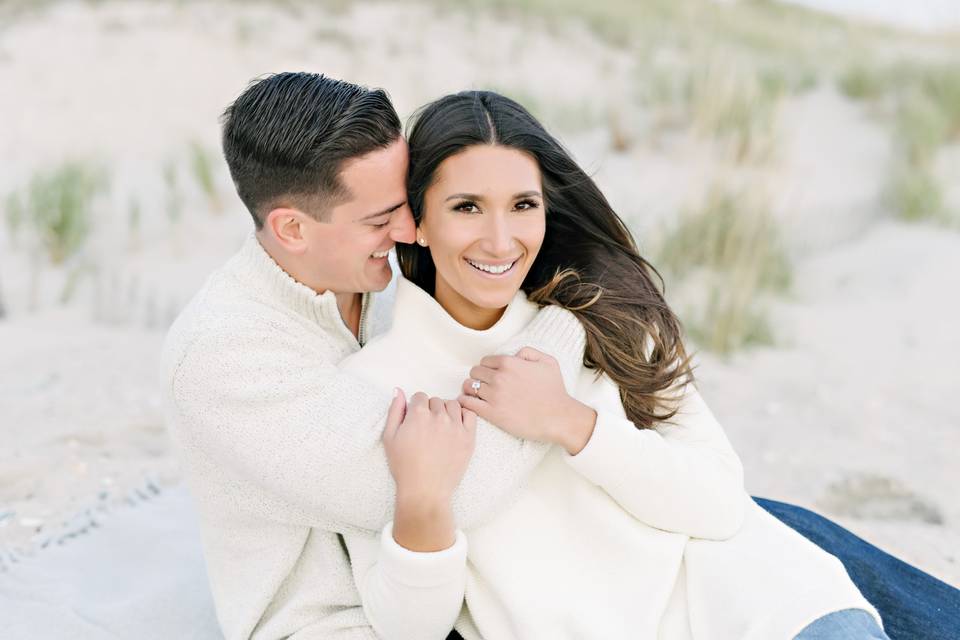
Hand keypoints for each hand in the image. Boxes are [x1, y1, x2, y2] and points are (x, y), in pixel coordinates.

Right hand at [383, 390, 475, 504]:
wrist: (425, 490)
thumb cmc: (404, 466)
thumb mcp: (389, 438)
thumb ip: (394, 411)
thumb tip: (398, 391)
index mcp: (418, 414)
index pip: (420, 396)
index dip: (416, 408)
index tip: (416, 421)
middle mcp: (438, 417)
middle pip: (436, 400)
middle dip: (430, 410)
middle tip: (427, 428)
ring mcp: (456, 426)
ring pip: (453, 405)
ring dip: (446, 411)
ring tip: (441, 427)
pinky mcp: (469, 437)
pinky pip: (471, 415)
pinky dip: (464, 416)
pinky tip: (456, 426)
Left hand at [458, 347, 596, 453]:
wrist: (558, 417)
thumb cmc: (555, 391)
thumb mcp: (548, 362)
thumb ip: (529, 352)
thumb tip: (515, 355)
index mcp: (509, 363)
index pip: (485, 361)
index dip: (487, 367)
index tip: (490, 375)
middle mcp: (499, 377)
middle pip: (475, 372)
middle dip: (478, 377)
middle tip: (483, 384)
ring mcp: (494, 395)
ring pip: (468, 386)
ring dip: (469, 389)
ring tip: (474, 394)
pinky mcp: (491, 413)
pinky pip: (468, 403)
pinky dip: (465, 401)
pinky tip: (468, 403)